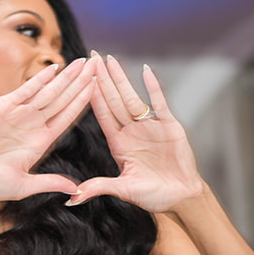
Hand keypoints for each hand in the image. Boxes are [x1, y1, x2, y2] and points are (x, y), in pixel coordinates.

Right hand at [0, 58, 96, 201]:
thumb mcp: (23, 186)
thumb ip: (49, 182)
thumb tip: (76, 190)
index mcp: (40, 142)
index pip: (68, 117)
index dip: (84, 102)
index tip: (100, 89)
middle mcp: (32, 124)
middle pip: (63, 99)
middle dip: (81, 82)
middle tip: (98, 64)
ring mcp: (18, 114)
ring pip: (49, 92)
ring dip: (66, 77)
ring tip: (83, 62)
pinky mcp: (2, 107)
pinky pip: (25, 91)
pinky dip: (40, 80)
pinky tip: (55, 68)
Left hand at [69, 56, 203, 212]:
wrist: (182, 198)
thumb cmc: (153, 196)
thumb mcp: (124, 190)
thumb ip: (99, 188)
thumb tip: (72, 198)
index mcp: (118, 144)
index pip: (101, 114)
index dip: (91, 95)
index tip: (80, 77)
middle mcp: (131, 131)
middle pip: (113, 100)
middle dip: (101, 78)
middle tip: (90, 56)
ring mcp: (149, 127)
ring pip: (132, 98)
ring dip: (121, 79)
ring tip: (110, 59)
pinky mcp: (169, 126)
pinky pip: (159, 103)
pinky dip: (153, 87)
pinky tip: (145, 71)